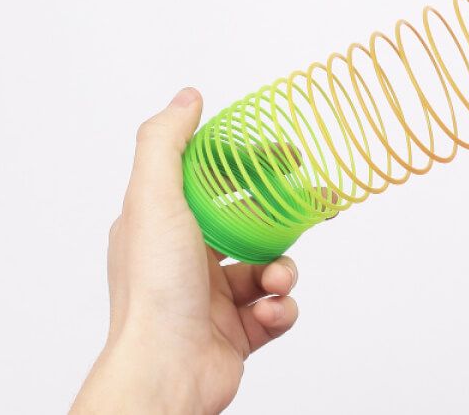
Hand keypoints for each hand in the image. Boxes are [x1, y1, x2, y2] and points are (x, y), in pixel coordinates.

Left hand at [73, 88, 300, 414]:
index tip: (287, 154)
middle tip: (315, 206)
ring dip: (283, 271)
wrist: (167, 371)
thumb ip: (166, 143)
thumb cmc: (154, 291)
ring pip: (269, 267)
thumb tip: (188, 97)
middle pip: (248, 223)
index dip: (250, 164)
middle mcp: (184, 260)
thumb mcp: (152, 199)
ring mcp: (211, 298)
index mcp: (161, 226)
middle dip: (283, 219)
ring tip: (276, 282)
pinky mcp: (237, 333)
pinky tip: (271, 312)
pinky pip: (278, 309)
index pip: (212, 181)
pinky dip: (283, 308)